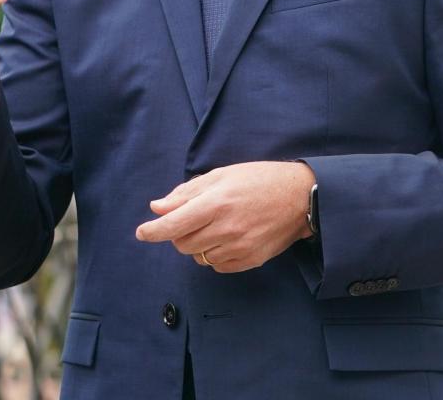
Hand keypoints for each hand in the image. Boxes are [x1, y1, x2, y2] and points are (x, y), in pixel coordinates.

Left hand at [134, 161, 314, 272]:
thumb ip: (186, 193)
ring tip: (215, 226)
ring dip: (198, 245)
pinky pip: (217, 266)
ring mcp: (239, 247)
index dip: (153, 231)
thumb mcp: (221, 176)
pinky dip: (214, 255)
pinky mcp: (250, 260)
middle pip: (183, 244)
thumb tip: (157, 208)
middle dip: (179, 234)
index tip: (141, 233)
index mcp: (216, 203)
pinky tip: (227, 238)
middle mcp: (226, 228)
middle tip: (193, 220)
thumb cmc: (259, 180)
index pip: (174, 224)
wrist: (300, 197)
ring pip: (199, 257)